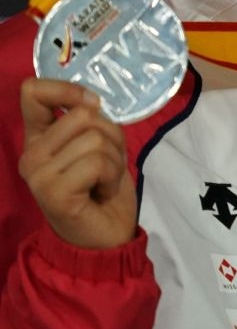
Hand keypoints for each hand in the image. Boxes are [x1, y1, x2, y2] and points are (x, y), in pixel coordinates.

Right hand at [18, 79, 136, 250]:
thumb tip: (90, 101)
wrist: (105, 239)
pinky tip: (102, 193)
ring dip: (115, 160)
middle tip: (106, 165)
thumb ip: (91, 122)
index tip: (91, 104)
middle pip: (82, 116)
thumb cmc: (103, 190)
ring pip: (95, 139)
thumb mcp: (102, 146)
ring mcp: (38, 174)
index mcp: (38, 138)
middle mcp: (31, 154)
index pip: (32, 92)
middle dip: (111, 137)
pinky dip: (112, 176)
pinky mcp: (53, 191)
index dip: (67, 89)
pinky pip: (97, 163)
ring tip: (104, 181)